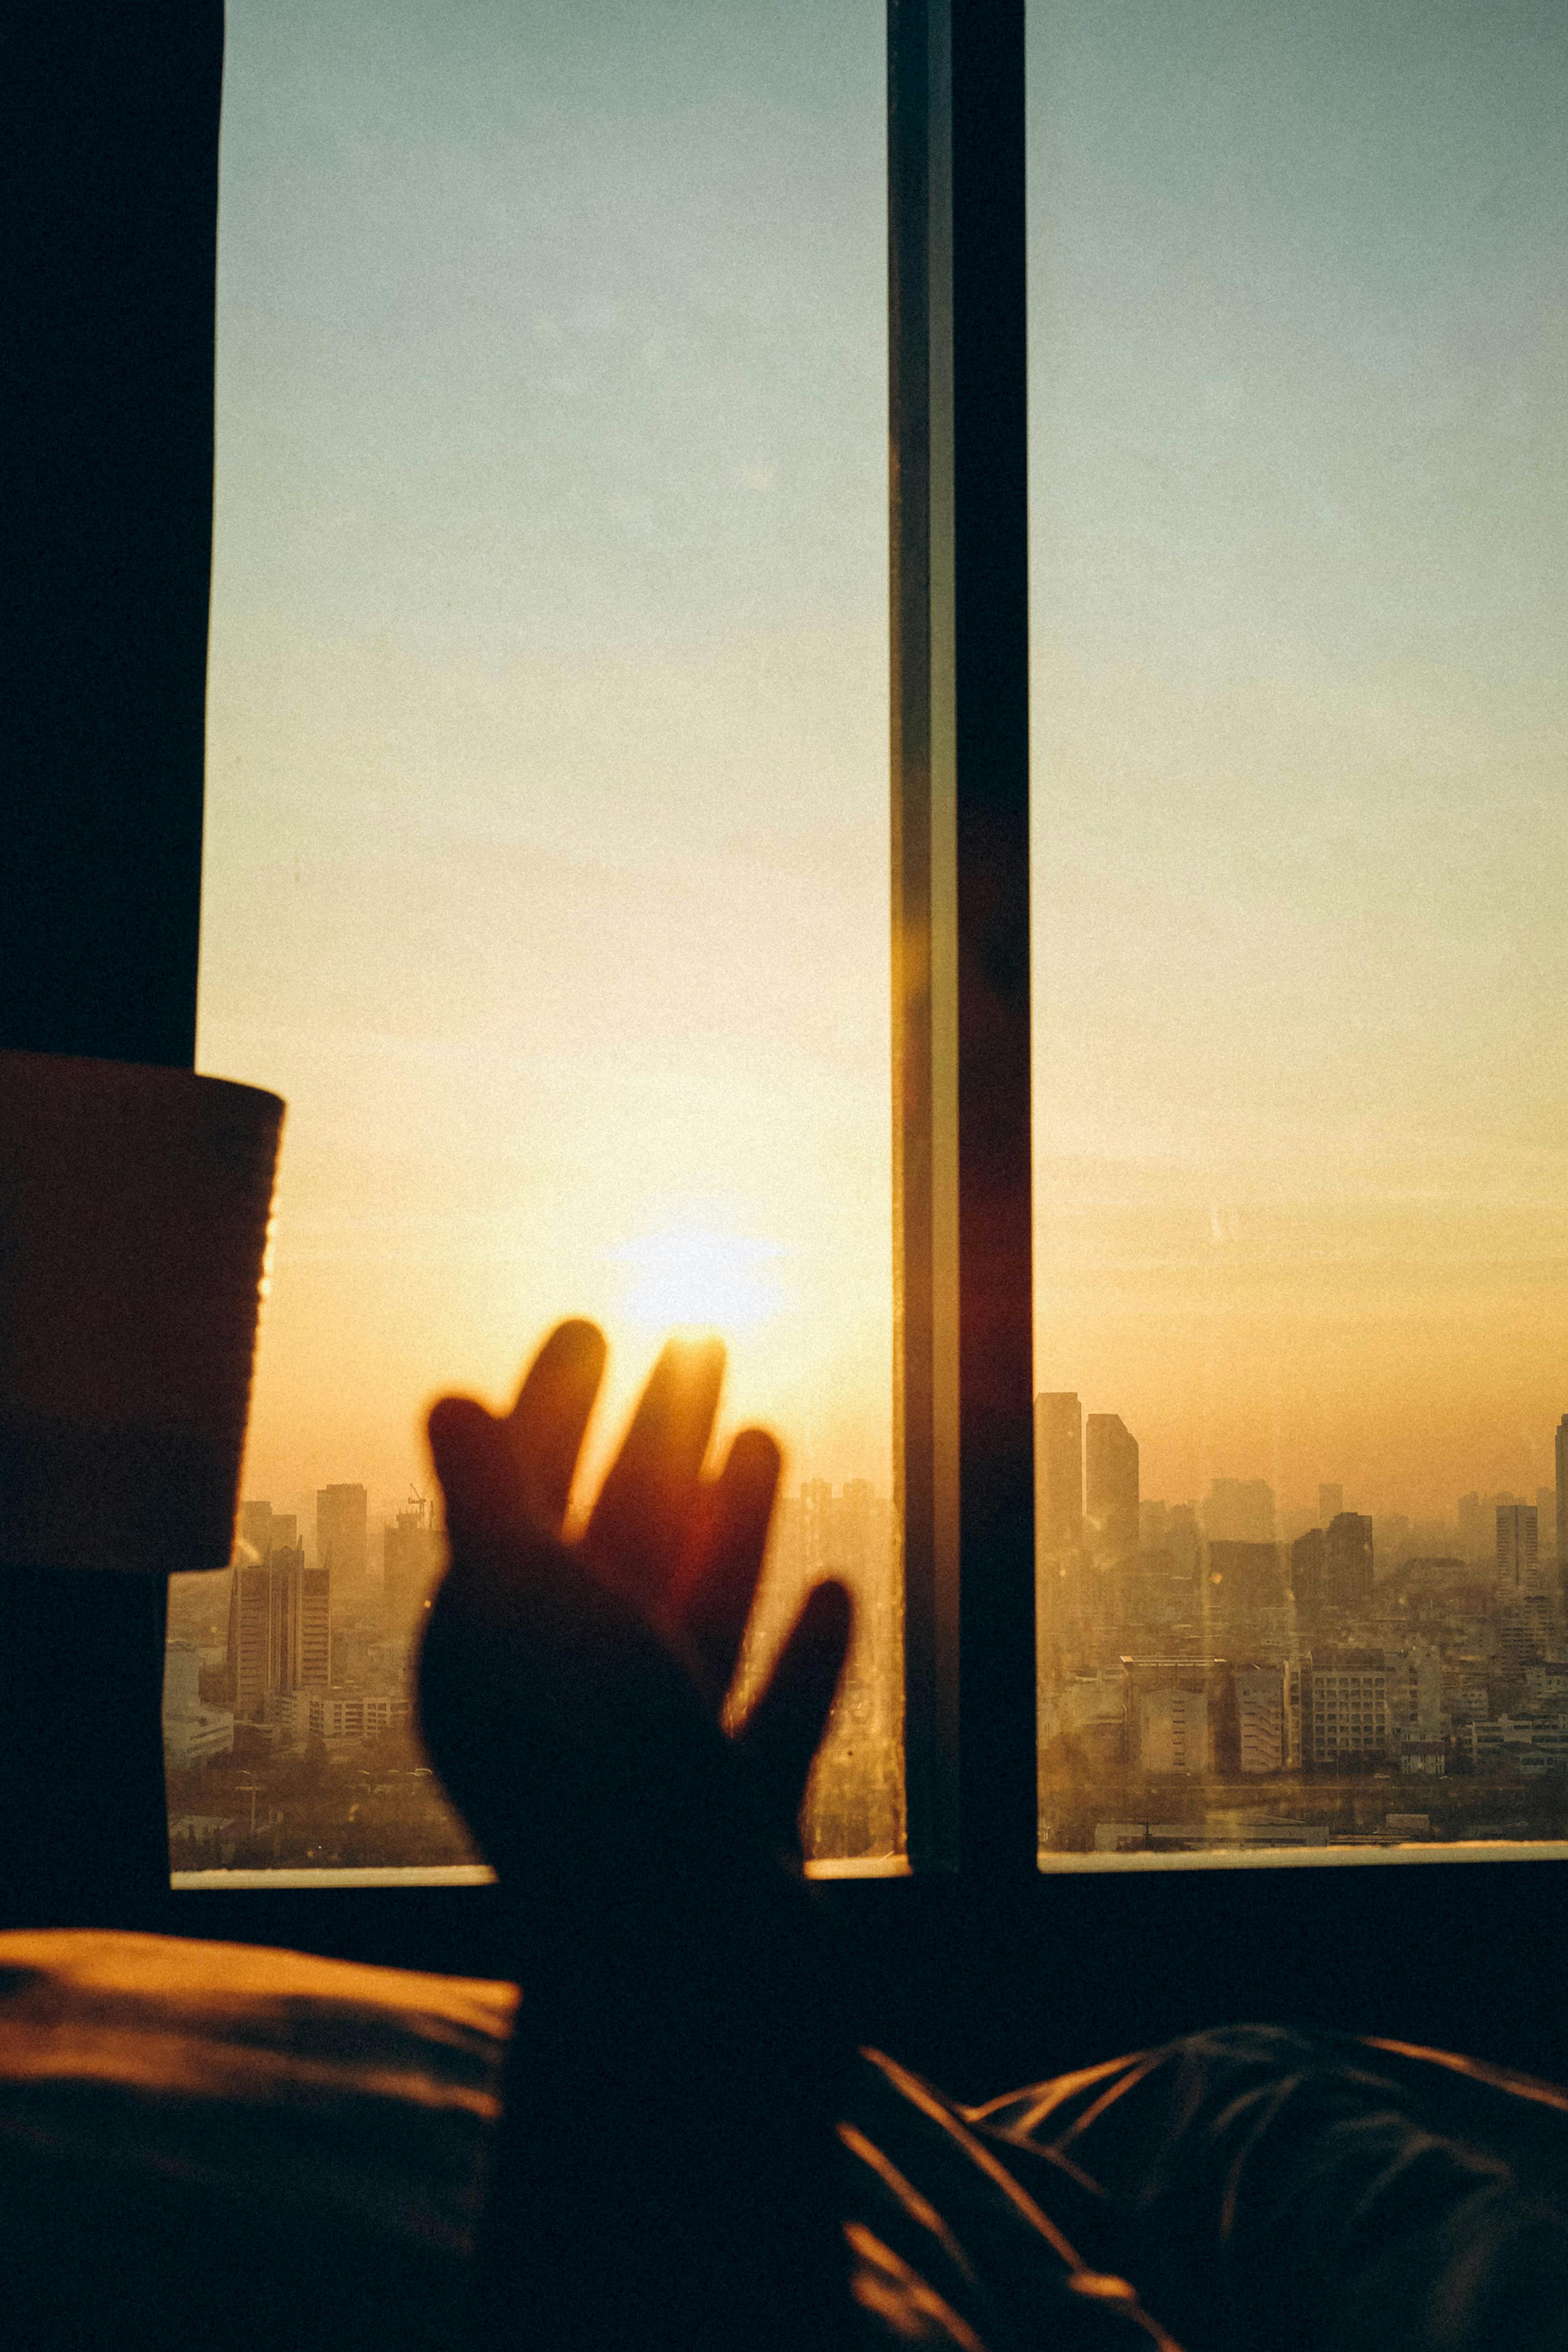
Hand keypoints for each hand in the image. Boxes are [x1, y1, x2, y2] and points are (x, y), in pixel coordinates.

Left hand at [417, 1317, 852, 1908]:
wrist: (696, 2000)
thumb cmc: (602, 1779)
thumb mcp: (529, 1612)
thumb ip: (493, 1504)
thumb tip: (450, 1404)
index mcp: (495, 1664)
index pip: (518, 1504)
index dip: (550, 1410)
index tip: (591, 1324)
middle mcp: (565, 1720)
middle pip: (610, 1547)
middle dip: (650, 1442)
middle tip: (693, 1341)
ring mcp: (655, 1780)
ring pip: (691, 1622)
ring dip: (726, 1527)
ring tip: (762, 1433)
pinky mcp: (733, 1833)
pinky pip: (769, 1725)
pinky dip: (801, 1658)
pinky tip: (842, 1590)